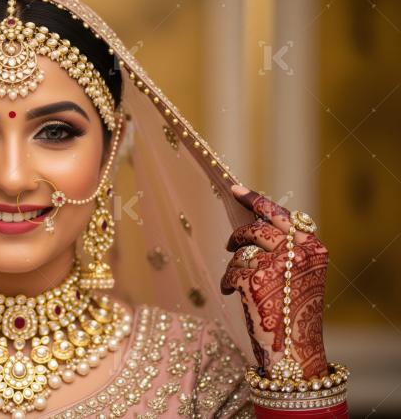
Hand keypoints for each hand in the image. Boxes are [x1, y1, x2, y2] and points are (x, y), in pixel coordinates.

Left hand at [221, 185, 328, 377]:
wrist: (292, 351)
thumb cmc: (292, 313)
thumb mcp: (300, 276)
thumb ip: (286, 251)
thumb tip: (254, 227)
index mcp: (313, 249)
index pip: (282, 216)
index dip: (258, 202)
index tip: (236, 189)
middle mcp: (297, 252)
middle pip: (258, 228)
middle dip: (240, 233)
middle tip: (229, 242)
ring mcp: (276, 264)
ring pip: (243, 250)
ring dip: (236, 265)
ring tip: (239, 284)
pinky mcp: (254, 278)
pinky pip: (231, 270)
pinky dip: (228, 283)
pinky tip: (234, 295)